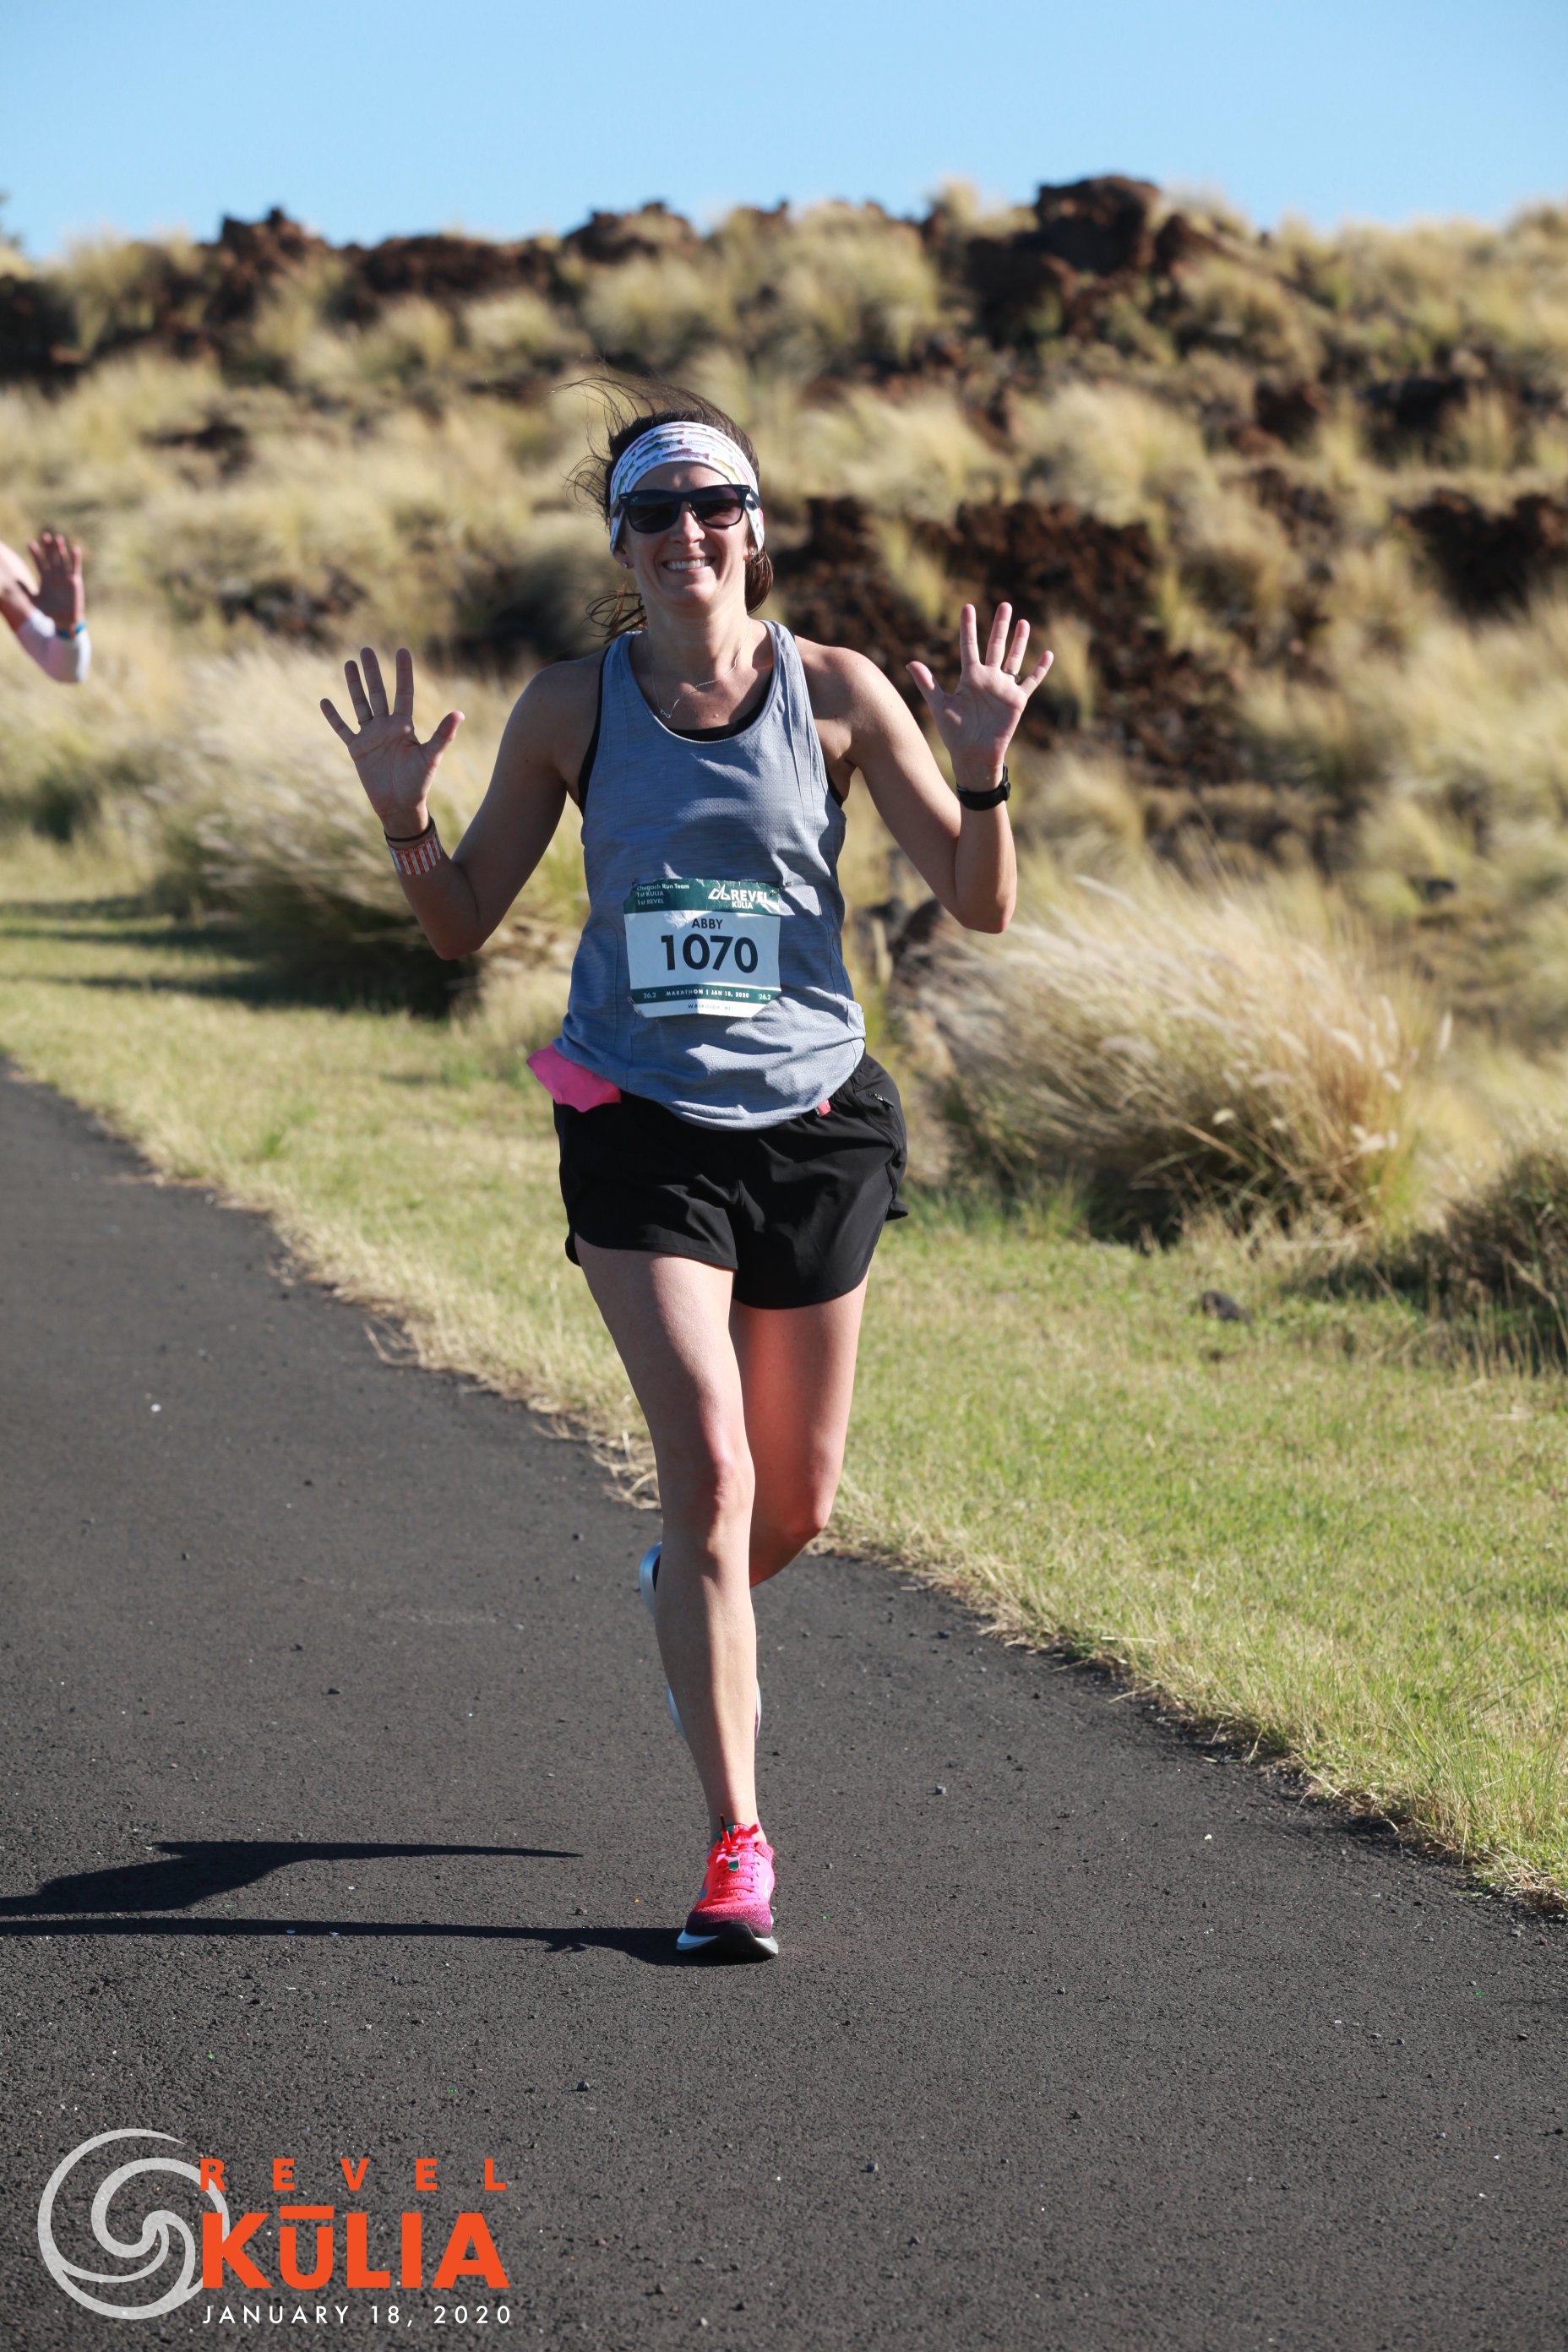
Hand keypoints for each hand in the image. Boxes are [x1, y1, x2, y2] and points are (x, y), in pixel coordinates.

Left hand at [28, 531, 84, 631]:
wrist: (64, 620)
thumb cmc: (49, 612)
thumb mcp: (35, 601)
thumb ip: (25, 591)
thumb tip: (14, 581)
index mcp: (45, 578)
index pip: (39, 562)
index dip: (35, 554)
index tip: (30, 543)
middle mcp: (55, 575)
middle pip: (51, 557)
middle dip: (48, 547)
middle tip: (44, 535)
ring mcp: (65, 577)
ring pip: (62, 559)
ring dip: (60, 549)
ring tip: (57, 538)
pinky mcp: (75, 581)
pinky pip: (75, 567)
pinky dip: (75, 559)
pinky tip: (74, 549)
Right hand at [321, 646, 462, 835]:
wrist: (399, 805)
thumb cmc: (419, 782)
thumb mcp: (431, 757)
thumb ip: (443, 735)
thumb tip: (460, 713)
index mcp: (405, 726)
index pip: (404, 693)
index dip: (403, 673)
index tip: (402, 651)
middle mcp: (387, 726)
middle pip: (378, 693)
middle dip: (373, 672)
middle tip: (367, 649)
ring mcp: (370, 736)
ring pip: (360, 705)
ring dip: (354, 685)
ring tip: (349, 663)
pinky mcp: (357, 749)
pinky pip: (343, 729)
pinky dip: (334, 717)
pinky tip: (325, 701)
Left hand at [907, 603, 1051, 793]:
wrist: (974, 755)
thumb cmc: (955, 734)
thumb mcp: (940, 706)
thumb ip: (927, 684)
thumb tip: (909, 663)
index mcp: (970, 677)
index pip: (969, 646)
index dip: (968, 627)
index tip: (967, 607)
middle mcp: (988, 679)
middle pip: (995, 646)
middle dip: (1000, 626)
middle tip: (1004, 605)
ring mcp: (1004, 688)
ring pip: (1014, 658)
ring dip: (1019, 641)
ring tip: (1024, 621)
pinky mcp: (1017, 700)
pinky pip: (1031, 681)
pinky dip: (1039, 669)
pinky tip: (1048, 654)